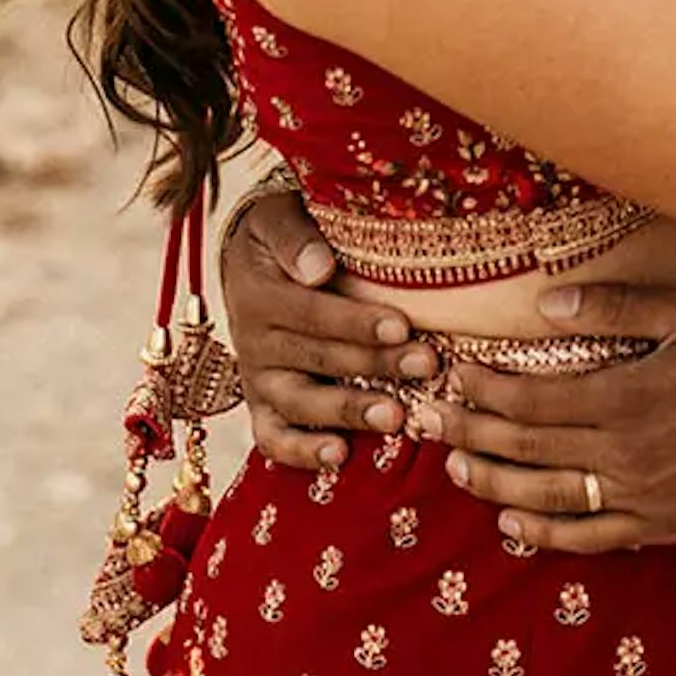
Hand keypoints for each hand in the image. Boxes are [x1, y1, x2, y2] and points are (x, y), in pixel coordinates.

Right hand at [215, 185, 433, 469]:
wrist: (250, 263)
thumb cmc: (281, 235)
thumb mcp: (279, 218)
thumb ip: (297, 238)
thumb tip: (319, 267)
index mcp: (259, 294)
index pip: (313, 312)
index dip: (357, 321)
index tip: (403, 324)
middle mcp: (254, 342)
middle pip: (318, 358)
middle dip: (376, 364)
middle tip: (426, 364)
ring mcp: (258, 380)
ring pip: (300, 404)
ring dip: (348, 412)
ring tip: (395, 417)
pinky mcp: (262, 407)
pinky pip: (274, 438)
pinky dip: (302, 452)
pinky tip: (340, 456)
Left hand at [425, 281, 675, 553]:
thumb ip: (615, 305)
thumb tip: (546, 303)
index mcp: (623, 396)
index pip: (531, 399)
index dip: (485, 392)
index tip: (454, 378)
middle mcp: (621, 452)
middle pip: (527, 447)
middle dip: (471, 434)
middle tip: (429, 425)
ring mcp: (638, 495)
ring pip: (548, 496)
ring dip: (495, 484)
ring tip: (457, 470)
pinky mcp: (659, 526)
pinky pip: (591, 538)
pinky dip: (547, 534)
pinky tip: (515, 524)